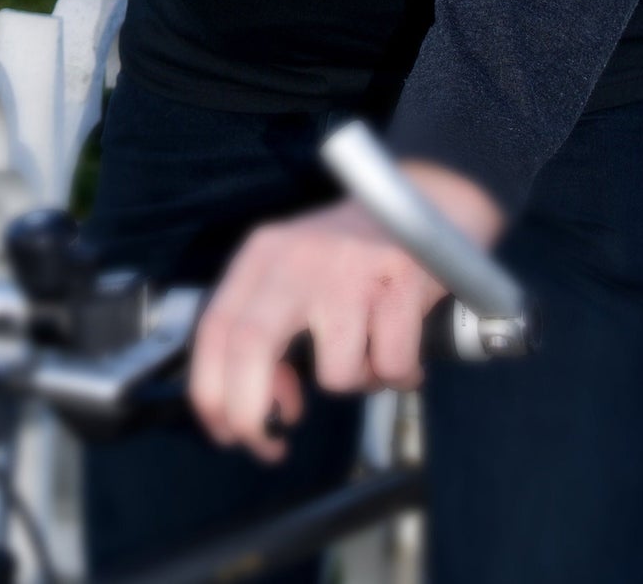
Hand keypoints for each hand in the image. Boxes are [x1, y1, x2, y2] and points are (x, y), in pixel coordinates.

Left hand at [188, 160, 504, 461]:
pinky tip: (406, 344)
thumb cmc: (358, 253)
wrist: (433, 198)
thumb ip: (271, 333)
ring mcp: (349, 267)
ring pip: (335, 373)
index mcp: (263, 254)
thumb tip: (271, 403)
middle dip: (251, 412)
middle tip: (270, 444)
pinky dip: (401, 373)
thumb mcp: (297, 275)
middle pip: (250, 346)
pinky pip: (392, 366)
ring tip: (373, 351)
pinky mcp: (402, 278)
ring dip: (358, 384)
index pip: (215, 326)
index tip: (224, 431)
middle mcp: (297, 256)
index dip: (210, 391)